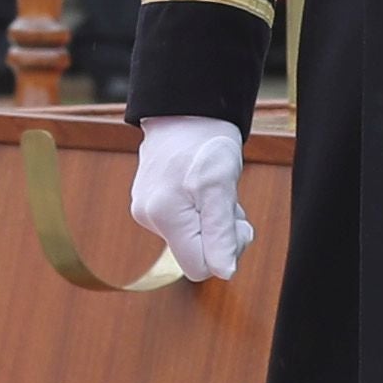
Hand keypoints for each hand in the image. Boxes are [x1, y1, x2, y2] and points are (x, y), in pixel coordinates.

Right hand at [131, 115, 251, 282]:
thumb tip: (224, 273)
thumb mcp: (221, 187)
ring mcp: (145, 209)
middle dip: (220, 234)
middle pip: (195, 253)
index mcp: (164, 217)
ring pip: (191, 237)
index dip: (226, 252)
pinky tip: (201, 188)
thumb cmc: (205, 142)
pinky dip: (199, 211)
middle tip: (228, 201)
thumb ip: (220, 233)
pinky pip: (183, 222)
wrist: (185, 109)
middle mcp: (148, 218)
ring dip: (211, 220)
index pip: (199, 267)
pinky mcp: (149, 201)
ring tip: (214, 190)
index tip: (237, 222)